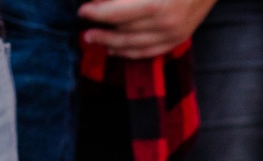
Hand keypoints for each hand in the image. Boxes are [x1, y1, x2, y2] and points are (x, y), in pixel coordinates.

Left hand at [78, 0, 217, 57]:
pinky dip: (131, 53)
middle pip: (124, 32)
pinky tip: (116, 50)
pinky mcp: (179, 38)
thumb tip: (103, 0)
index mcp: (156, 4)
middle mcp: (165, 23)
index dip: (97, 13)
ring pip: (135, 46)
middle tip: (85, 31)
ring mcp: (174, 33)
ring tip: (96, 40)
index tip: (83, 11)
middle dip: (101, 32)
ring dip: (112, 44)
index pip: (116, 13)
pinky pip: (150, 51)